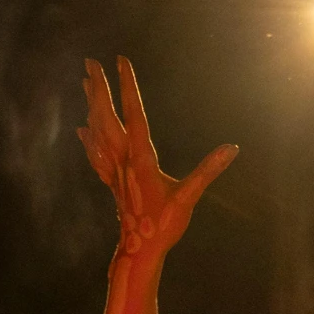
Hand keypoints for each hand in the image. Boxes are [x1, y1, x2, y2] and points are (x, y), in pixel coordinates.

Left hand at [78, 55, 236, 261]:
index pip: (134, 113)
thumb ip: (207, 171)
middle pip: (106, 117)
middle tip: (89, 62)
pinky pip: (96, 154)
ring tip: (84, 83)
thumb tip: (232, 149)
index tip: (121, 61)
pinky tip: (82, 129)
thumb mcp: (188, 197)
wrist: (139, 251)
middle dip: (99, 88)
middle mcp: (123, 160)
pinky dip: (89, 138)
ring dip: (91, 105)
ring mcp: (114, 171)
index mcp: (141, 158)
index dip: (127, 86)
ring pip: (98, 131)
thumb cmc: (163, 225)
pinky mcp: (112, 182)